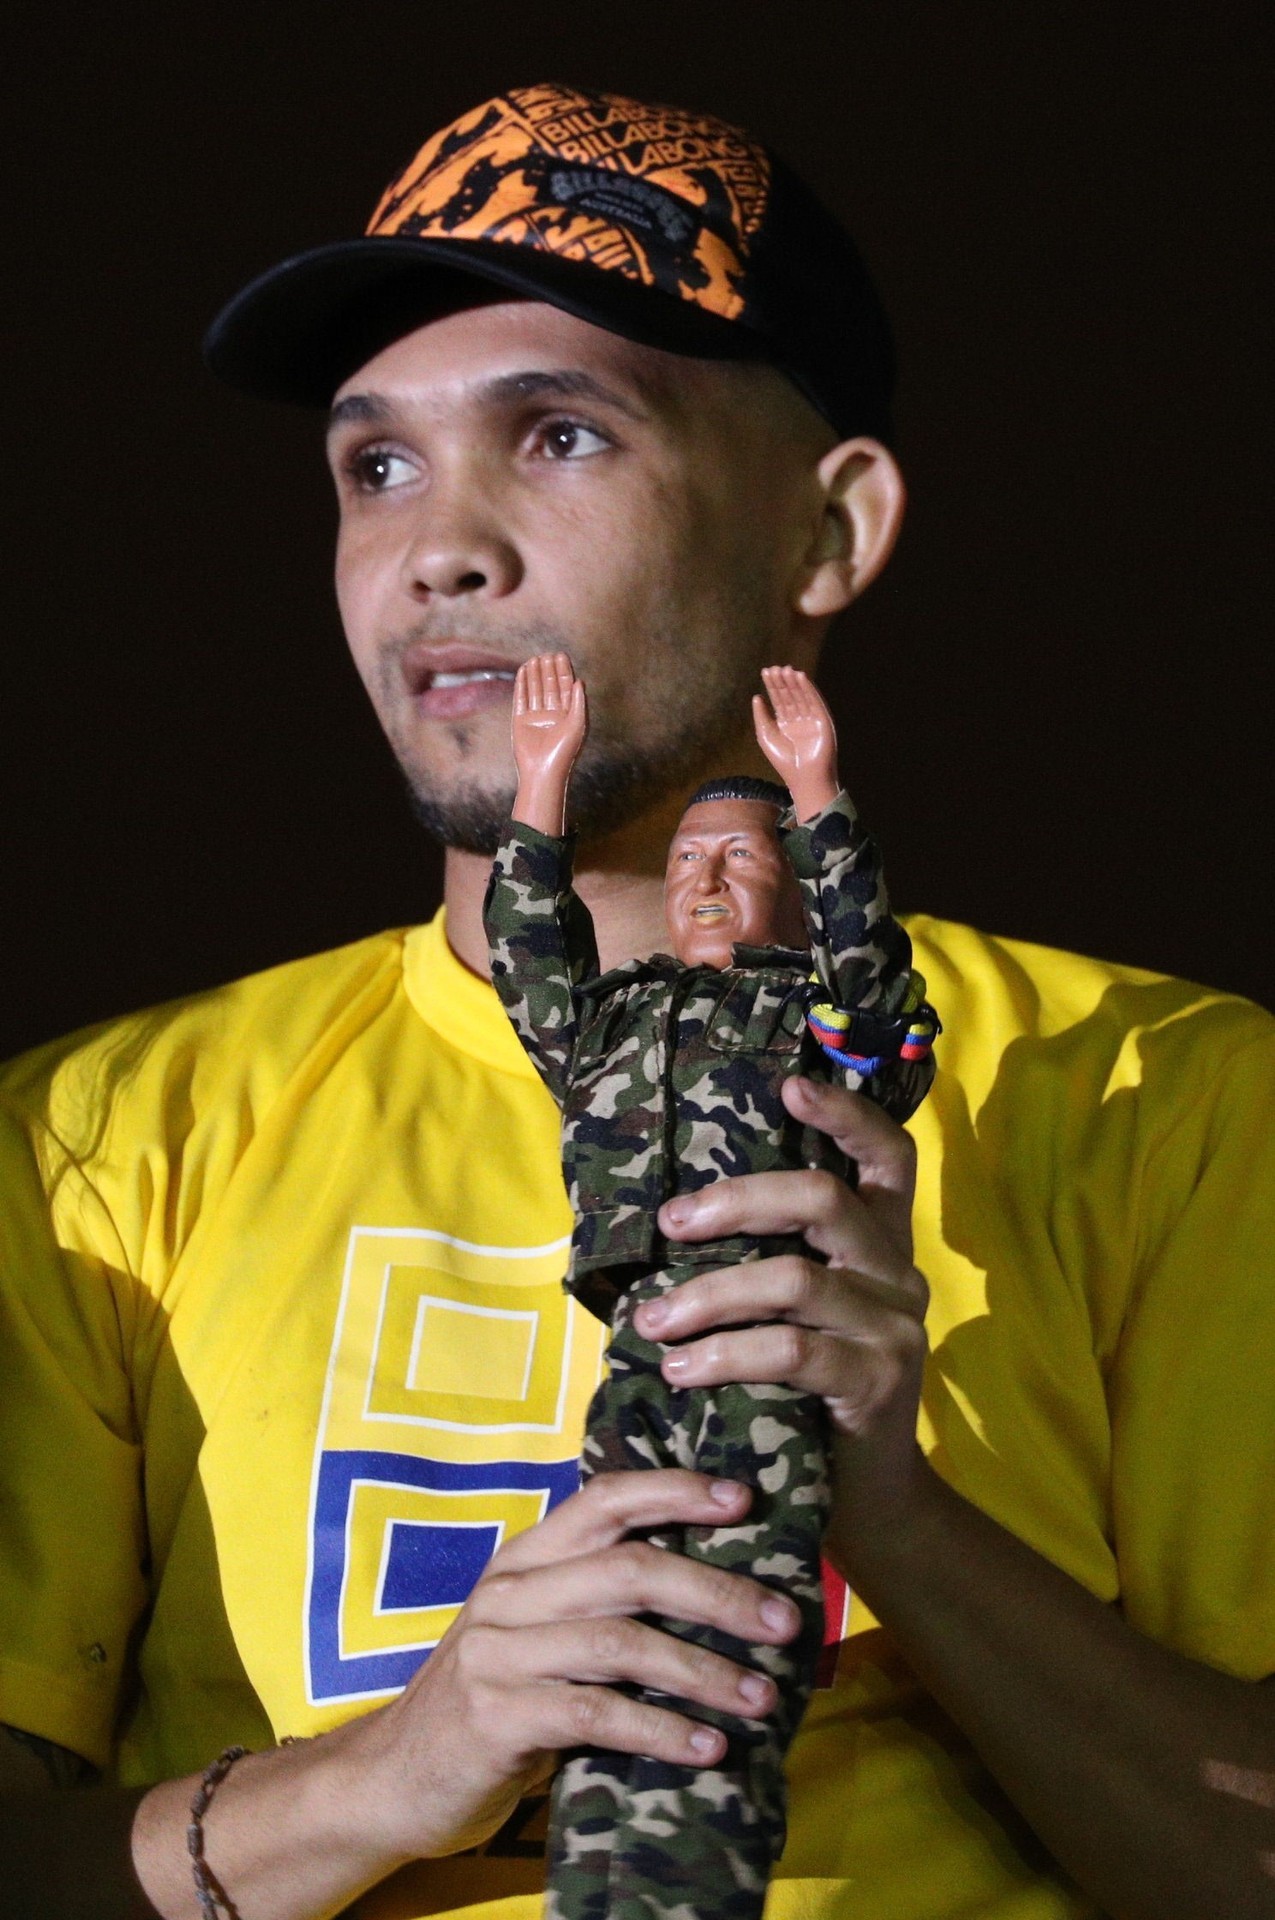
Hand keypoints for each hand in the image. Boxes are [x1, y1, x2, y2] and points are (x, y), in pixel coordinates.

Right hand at [368, 1471, 801, 1860]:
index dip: (676, 1491)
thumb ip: (599, 1606)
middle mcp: (511, 1591)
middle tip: (784, 1622)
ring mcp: (498, 1650)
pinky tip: (705, 1748)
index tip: (745, 1498)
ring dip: (703, 1671)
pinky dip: (660, 1728)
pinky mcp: (496, 1713)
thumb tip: (718, 1592)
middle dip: (717, 1593)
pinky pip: (595, 1713)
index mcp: (525, 1557)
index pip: (605, 1499)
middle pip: (630, 1570)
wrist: (396, 1778)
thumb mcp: (538, 1635)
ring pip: (621, 1641)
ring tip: (761, 1697)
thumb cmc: (494, 1701)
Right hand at [510, 652, 587, 834]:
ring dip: (535, 674)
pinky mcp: (521, 721)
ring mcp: (536, 717)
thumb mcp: (578, 725)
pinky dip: (522, 685)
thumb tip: (579, 681)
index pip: (566, 687)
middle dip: (549, 670)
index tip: (560, 655)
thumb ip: (579, 702)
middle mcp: (553, 714)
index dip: (563, 671)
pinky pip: (521, 699)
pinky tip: (523, 671)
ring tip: (535, 658)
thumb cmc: (564, 751)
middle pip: (550, 686)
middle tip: (547, 654)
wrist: (543, 771)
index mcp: (569, 714)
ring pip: (536, 690)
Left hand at [635, 1077, 931, 1560]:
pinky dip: (725, 1354)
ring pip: (796, 1277)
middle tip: (671, 1223)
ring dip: (710, 1295)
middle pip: (826, 1200)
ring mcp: (895, 1330)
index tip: (790, 1086)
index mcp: (881, 1243)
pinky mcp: (877, 1386)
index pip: (888, 1156)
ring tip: (654, 1322)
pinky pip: (793, 1351)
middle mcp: (898, 1274)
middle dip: (737, 1201)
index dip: (847, 1113)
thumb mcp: (794, 1317)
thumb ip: (761, 1263)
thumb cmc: (803, 1396)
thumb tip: (666, 1216)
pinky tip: (681, 1371)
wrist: (866, 1508)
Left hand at [751, 666, 839, 821]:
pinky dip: (809, 689)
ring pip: (802, 696)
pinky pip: (815, 701)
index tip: (766, 671)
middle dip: (782, 681)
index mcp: (785, 723)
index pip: (779, 699)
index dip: (773, 686)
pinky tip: (801, 677)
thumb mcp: (766, 736)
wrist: (803, 778)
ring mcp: (812, 719)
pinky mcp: (823, 721)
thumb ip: (761, 716)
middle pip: (790, 695)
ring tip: (786, 669)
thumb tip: (756, 696)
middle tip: (774, 668)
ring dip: (794, 682)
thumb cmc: (783, 761)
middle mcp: (799, 719)